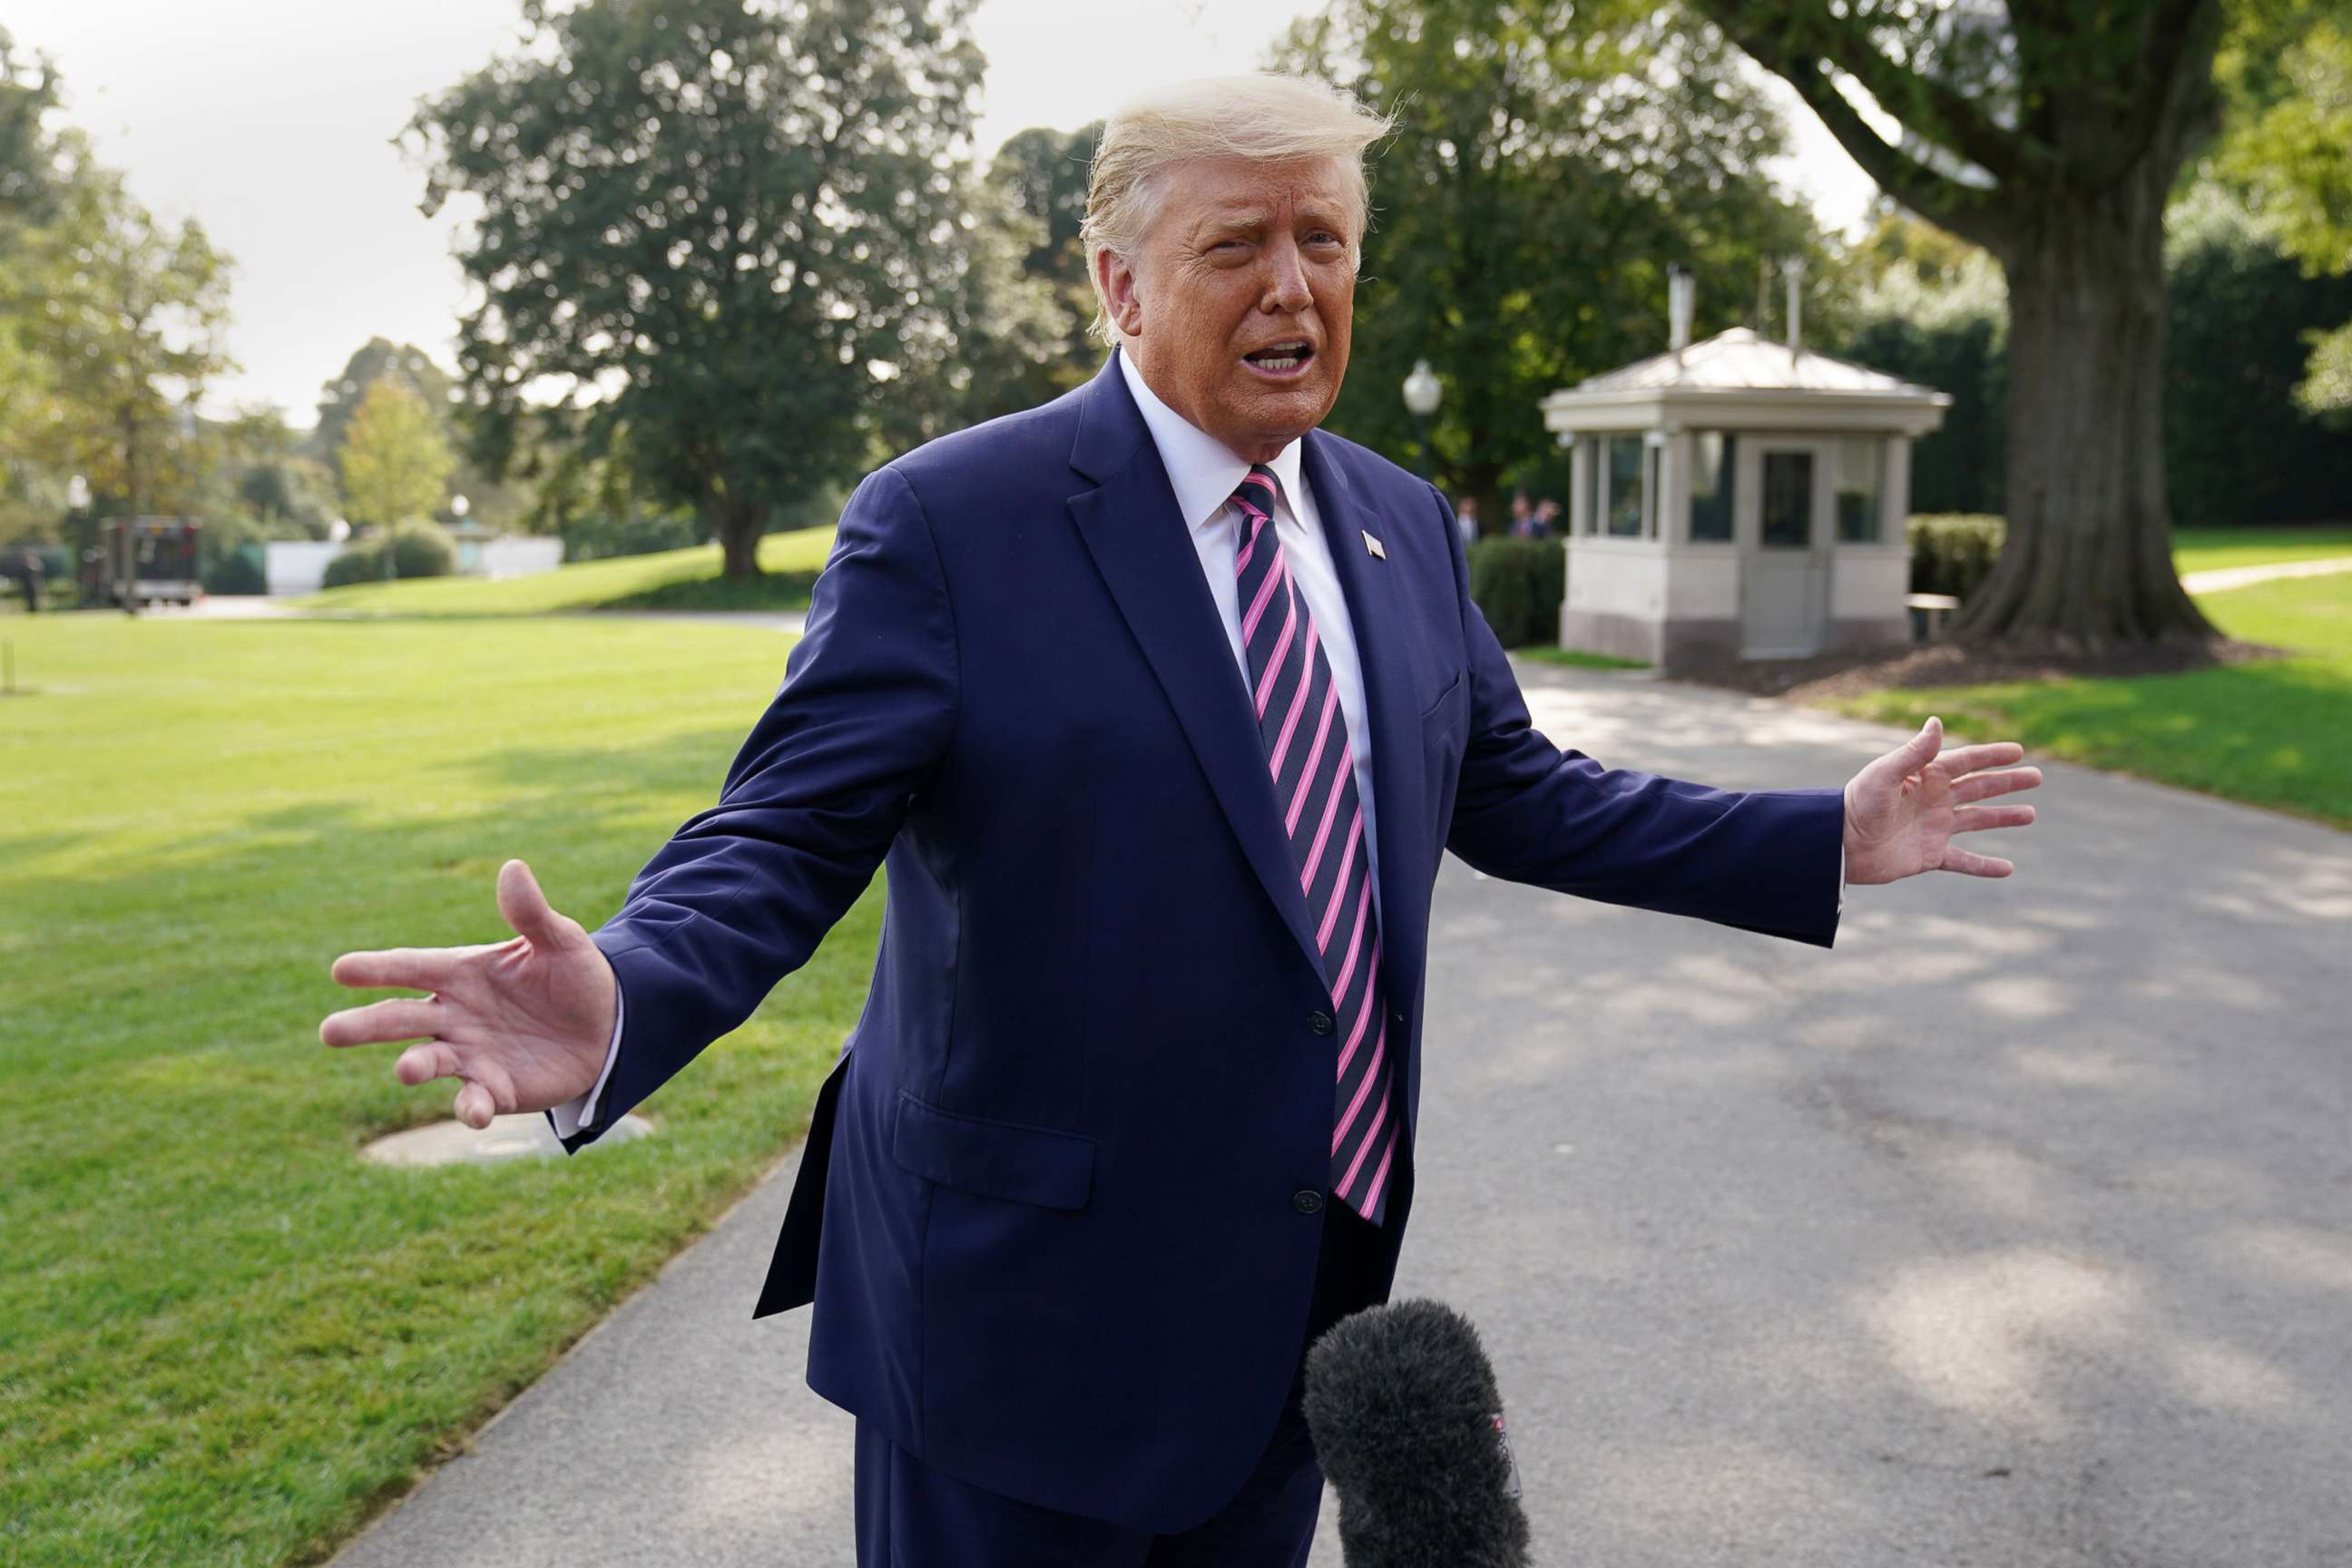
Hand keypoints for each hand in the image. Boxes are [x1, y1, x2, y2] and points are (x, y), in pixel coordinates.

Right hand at [320, 859, 618, 1128]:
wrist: (609, 1026)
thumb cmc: (574, 976)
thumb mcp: (560, 941)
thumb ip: (531, 913)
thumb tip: (513, 868)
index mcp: (460, 972)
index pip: (410, 967)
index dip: (376, 968)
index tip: (339, 969)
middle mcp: (453, 1013)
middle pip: (399, 1018)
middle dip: (364, 1025)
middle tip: (329, 1032)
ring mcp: (468, 1053)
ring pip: (427, 1060)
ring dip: (413, 1066)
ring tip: (406, 1070)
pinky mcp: (492, 1088)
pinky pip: (473, 1099)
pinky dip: (471, 1107)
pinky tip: (477, 1113)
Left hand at [1842, 715, 2040, 884]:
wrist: (1839, 845)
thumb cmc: (1857, 805)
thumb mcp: (1884, 775)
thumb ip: (1913, 753)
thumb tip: (1936, 722)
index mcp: (1925, 777)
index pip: (1966, 762)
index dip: (1991, 756)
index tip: (2018, 752)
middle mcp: (1933, 800)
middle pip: (1978, 787)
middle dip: (2007, 782)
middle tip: (2036, 777)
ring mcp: (1934, 828)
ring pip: (1977, 819)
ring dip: (2003, 817)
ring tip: (2030, 815)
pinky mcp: (1929, 855)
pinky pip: (1963, 861)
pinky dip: (1984, 866)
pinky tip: (2008, 868)